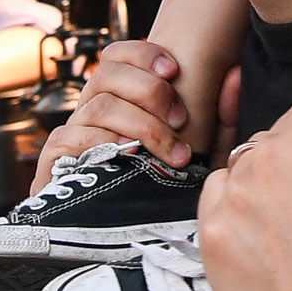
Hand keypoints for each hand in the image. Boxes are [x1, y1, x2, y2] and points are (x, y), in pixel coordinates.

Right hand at [32, 39, 218, 186]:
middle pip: (107, 73)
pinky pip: (72, 137)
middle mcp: (93, 108)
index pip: (118, 54)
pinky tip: (132, 160)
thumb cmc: (172, 185)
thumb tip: (234, 73)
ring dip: (140, 125)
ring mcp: (73, 132)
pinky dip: (105, 144)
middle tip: (179, 119)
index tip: (174, 70)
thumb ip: (220, 116)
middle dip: (149, 91)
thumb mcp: (205, 151)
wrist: (134, 236)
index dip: (143, 54)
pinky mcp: (57, 159)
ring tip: (170, 153)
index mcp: (121, 97)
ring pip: (98, 106)